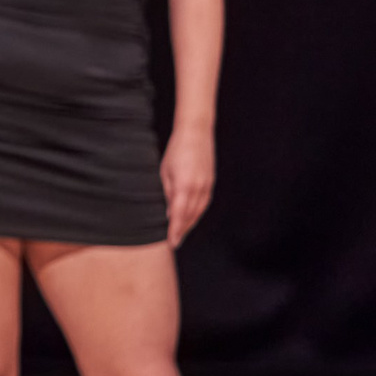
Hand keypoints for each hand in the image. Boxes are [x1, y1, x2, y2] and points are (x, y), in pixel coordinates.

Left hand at [160, 123, 213, 246]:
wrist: (196, 133)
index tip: (172, 242)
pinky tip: (191, 217)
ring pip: (199, 211)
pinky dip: (197, 213)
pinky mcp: (210, 183)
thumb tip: (169, 212)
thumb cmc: (176, 150)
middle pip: (190, 216)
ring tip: (181, 232)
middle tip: (175, 241)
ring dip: (190, 223)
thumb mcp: (165, 172)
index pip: (179, 215)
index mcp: (184, 186)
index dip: (175, 230)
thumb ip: (168, 193)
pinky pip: (204, 203)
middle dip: (182, 230)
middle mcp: (198, 188)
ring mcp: (207, 186)